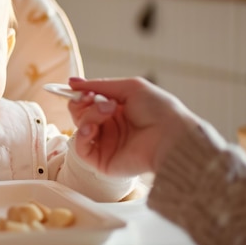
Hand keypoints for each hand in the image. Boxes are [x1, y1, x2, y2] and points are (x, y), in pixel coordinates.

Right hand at [67, 77, 199, 175]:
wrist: (173, 136)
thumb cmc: (160, 110)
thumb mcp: (129, 87)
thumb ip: (99, 85)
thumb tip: (72, 83)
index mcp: (116, 110)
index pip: (87, 103)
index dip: (80, 95)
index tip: (77, 89)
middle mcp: (109, 127)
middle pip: (79, 114)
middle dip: (82, 103)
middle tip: (91, 98)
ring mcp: (105, 145)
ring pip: (80, 127)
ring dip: (89, 114)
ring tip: (107, 110)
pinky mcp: (102, 161)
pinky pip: (80, 149)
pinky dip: (82, 135)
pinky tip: (93, 128)